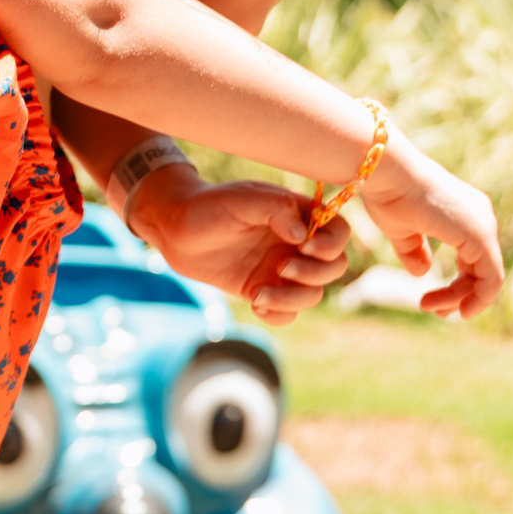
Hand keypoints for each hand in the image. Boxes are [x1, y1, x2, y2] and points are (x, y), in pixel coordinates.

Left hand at [124, 162, 353, 325]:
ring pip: (313, 294)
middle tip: (280, 267)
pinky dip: (280, 315)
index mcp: (298, 216)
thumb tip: (303, 236)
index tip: (305, 247)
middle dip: (314, 274)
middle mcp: (296, 244)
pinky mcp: (263, 289)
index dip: (332, 244)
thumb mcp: (243, 199)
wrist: (174, 230)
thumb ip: (277, 209)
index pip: (339, 232)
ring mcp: (281, 269)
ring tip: (259, 295)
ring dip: (293, 299)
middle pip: (335, 267)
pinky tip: (257, 304)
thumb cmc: (209, 206)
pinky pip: (288, 313)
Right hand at [354, 126, 503, 317]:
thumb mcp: (402, 230)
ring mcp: (483, 225)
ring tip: (434, 311)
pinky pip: (491, 278)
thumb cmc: (388, 194)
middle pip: (480, 270)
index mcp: (464, 212)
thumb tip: (422, 272)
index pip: (471, 258)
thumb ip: (415, 251)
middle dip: (458, 295)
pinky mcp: (481, 237)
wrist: (387, 173)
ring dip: (462, 299)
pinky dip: (480, 299)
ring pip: (486, 277)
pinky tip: (460, 311)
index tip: (430, 301)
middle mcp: (480, 216)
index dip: (456, 285)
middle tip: (433, 311)